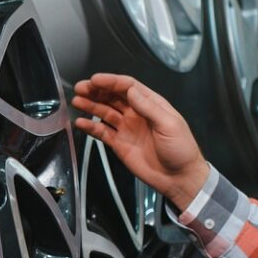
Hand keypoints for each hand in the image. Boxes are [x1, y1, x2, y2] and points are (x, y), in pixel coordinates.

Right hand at [71, 73, 212, 208]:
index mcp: (151, 104)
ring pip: (104, 112)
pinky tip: (81, 123)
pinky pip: (102, 132)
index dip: (111, 82)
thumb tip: (130, 90)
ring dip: (90, 106)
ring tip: (76, 101)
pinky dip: (91, 127)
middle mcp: (136, 113)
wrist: (179, 178)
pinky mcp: (119, 144)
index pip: (127, 87)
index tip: (95, 80)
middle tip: (80, 88)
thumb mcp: (168, 124)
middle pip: (113, 97)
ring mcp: (126, 128)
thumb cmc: (180, 149)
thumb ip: (148, 107)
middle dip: (96, 91)